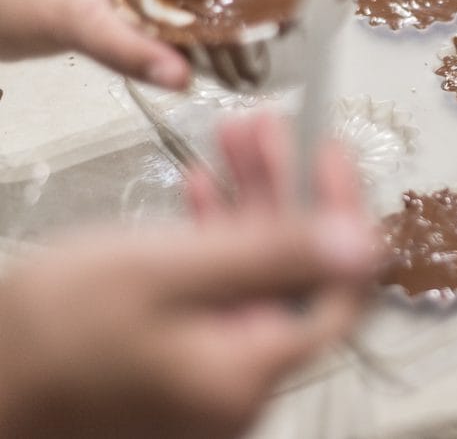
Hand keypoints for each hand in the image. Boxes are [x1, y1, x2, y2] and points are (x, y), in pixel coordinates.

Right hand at [0, 116, 377, 438]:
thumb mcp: (166, 272)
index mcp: (251, 369)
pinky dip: (214, 234)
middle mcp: (242, 377)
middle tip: (271, 128)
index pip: (340, 290)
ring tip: (236, 134)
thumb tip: (360, 245)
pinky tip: (204, 183)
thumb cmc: (47, 335)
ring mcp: (212, 368)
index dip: (345, 216)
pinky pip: (218, 288)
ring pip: (254, 269)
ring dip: (248, 198)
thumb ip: (270, 257)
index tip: (329, 156)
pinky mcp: (183, 354)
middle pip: (293, 270)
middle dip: (286, 188)